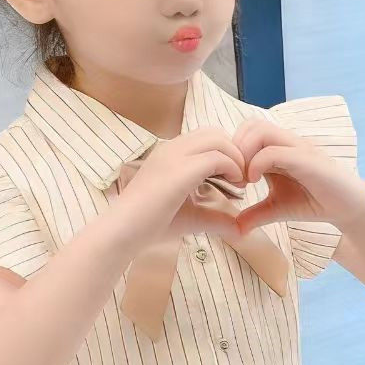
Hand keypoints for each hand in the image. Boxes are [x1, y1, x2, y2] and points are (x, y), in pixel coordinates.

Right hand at [109, 128, 245, 252]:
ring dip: (236, 158)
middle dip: (235, 151)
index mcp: (170, 154)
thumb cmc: (151, 225)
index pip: (206, 138)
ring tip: (240, 181)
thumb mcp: (192, 216)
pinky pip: (216, 158)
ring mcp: (174, 156)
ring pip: (218, 140)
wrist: (123, 232)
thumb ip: (216, 218)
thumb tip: (239, 230)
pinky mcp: (179, 170)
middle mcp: (171, 148)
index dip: (226, 153)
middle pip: (215, 132)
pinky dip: (233, 168)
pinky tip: (235, 185)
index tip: (235, 177)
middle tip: (241, 177)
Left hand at [231, 118, 364, 232]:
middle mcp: (286, 142)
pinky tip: (253, 181)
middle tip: (233, 175)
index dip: (231, 151)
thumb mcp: (277, 209)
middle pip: (250, 124)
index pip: (246, 132)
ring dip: (243, 152)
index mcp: (277, 149)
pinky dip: (256, 163)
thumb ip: (255, 214)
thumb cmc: (315, 203)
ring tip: (243, 178)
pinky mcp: (306, 159)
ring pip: (260, 130)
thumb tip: (234, 230)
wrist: (349, 208)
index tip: (228, 177)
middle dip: (234, 147)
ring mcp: (297, 148)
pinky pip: (274, 151)